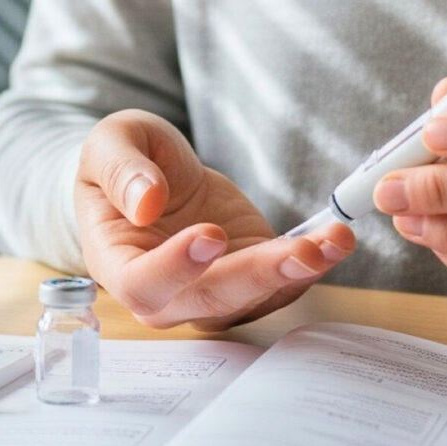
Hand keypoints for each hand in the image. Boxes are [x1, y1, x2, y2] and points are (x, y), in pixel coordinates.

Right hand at [75, 108, 354, 329]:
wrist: (150, 179)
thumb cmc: (120, 164)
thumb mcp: (110, 145)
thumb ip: (122, 170)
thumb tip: (146, 203)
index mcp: (117, 263)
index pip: (142, 284)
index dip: (176, 268)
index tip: (210, 235)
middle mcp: (165, 294)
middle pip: (210, 301)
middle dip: (259, 277)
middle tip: (300, 250)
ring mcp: (210, 292)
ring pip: (253, 299)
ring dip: (296, 274)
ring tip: (333, 242)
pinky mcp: (249, 278)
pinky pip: (282, 284)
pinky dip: (314, 264)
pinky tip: (336, 239)